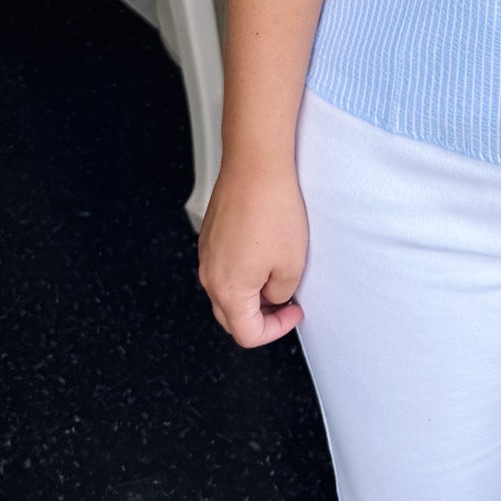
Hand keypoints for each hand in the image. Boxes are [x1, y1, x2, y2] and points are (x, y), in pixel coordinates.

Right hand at [198, 156, 307, 346]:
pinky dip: (243, 269)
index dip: (276, 330)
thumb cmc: (272, 208)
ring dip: (251, 291)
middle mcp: (210, 275)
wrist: (256, 166)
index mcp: (228, 291)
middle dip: (261, 316)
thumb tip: (274, 295)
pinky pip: (224, 264)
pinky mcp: (211, 235)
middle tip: (285, 301)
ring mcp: (207, 254)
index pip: (247, 334)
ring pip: (226, 289)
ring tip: (278, 272)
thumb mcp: (292, 264)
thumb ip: (281, 292)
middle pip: (232, 316)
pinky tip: (264, 250)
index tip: (293, 313)